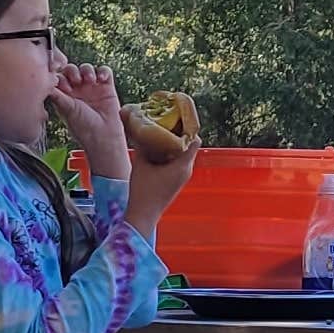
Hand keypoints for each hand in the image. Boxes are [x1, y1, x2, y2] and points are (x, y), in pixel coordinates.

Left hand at [47, 55, 128, 182]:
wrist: (103, 136)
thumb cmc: (84, 128)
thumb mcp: (66, 109)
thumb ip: (57, 95)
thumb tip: (45, 84)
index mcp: (65, 96)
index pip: (59, 78)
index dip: (59, 75)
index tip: (61, 82)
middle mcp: (77, 91)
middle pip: (71, 70)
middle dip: (72, 71)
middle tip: (75, 80)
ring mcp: (92, 88)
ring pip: (87, 68)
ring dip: (87, 70)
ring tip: (89, 79)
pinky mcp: (106, 87)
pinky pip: (104, 72)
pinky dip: (103, 71)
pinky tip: (101, 79)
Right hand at [123, 122, 196, 240]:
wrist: (143, 214)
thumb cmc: (143, 190)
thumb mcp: (141, 164)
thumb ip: (142, 146)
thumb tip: (139, 129)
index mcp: (182, 165)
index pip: (194, 140)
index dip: (188, 127)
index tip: (178, 118)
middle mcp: (187, 170)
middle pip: (189, 146)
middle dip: (180, 134)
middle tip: (168, 123)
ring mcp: (183, 177)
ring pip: (184, 155)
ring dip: (175, 145)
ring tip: (162, 133)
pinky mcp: (177, 181)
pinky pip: (179, 163)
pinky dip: (172, 155)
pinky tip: (159, 150)